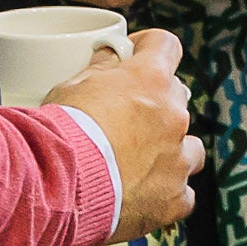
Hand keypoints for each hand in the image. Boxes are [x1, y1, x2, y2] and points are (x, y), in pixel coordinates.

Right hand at [48, 29, 206, 242]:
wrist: (56, 188)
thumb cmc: (61, 133)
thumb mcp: (72, 87)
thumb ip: (100, 69)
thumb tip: (111, 55)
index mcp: (150, 79)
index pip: (165, 46)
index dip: (150, 47)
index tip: (135, 55)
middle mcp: (173, 116)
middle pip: (177, 97)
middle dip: (155, 103)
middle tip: (125, 116)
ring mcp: (178, 159)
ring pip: (190, 148)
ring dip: (171, 150)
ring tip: (140, 162)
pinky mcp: (174, 199)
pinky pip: (183, 194)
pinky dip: (167, 194)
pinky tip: (144, 196)